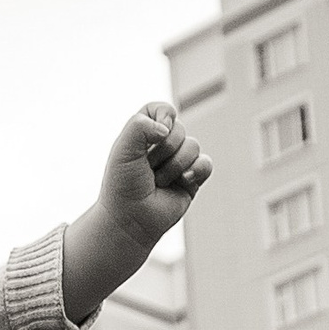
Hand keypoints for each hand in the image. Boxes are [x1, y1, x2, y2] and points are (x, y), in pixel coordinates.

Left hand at [95, 103, 210, 247]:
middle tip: (148, 169)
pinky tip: (183, 180)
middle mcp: (162, 145)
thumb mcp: (122, 150)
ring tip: (158, 182)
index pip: (161, 109)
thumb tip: (167, 127)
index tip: (155, 132)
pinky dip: (196, 170)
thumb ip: (139, 126)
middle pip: (179, 129)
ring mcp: (178, 161)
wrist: (129, 219)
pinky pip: (206, 163)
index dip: (162, 115)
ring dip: (174, 166)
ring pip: (193, 146)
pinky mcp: (192, 179)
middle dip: (163, 150)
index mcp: (144, 134)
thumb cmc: (122, 186)